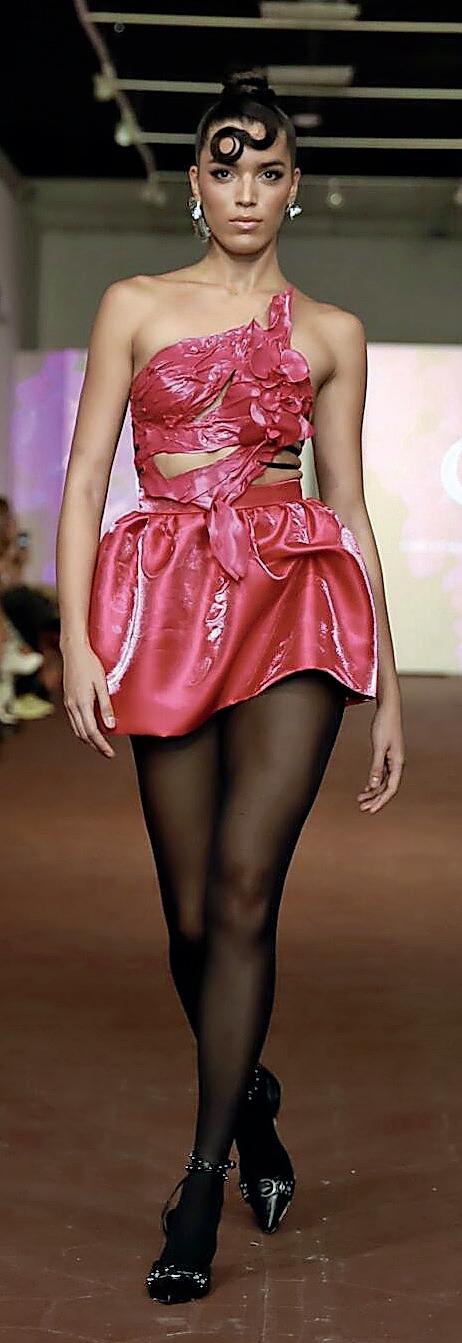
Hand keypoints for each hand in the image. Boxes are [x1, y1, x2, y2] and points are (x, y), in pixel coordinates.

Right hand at [62, 638, 115, 757]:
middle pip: (83, 734)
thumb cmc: (90, 664)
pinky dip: (82, 729)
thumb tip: (111, 725)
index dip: (101, 745)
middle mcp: (72, 706)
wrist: (74, 652)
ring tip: (100, 744)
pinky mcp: (68, 700)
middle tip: (107, 752)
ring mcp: (68, 704)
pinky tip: (90, 728)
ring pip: (77, 729)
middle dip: (95, 745)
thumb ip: (105, 706)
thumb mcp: (101, 685)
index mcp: (82, 704)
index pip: (92, 732)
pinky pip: (74, 721)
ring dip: (88, 739)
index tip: (110, 753)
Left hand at [357, 692, 404, 814]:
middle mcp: (397, 764)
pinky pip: (381, 774)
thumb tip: (373, 785)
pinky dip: (373, 782)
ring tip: (360, 800)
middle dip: (375, 799)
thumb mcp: (379, 747)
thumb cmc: (384, 725)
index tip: (371, 810)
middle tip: (363, 809)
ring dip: (373, 792)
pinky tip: (366, 788)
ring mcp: (392, 760)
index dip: (381, 801)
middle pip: (387, 788)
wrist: (388, 709)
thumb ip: (376, 767)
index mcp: (398, 763)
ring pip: (384, 782)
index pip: (391, 788)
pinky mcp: (387, 755)